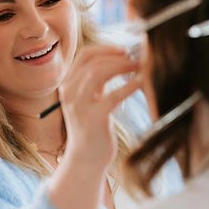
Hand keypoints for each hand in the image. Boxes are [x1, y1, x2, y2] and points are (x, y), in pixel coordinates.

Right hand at [59, 44, 140, 168]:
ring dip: (122, 66)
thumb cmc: (92, 128)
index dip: (106, 48)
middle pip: (93, 61)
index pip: (84, 55)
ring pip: (99, 72)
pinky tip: (141, 83)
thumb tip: (118, 58)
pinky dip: (129, 85)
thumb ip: (95, 81)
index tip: (124, 50)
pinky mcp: (94, 119)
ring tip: (139, 68)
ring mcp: (79, 106)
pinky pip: (113, 95)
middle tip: (136, 58)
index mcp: (68, 85)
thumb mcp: (89, 100)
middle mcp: (69, 93)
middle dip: (117, 56)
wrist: (86, 160)